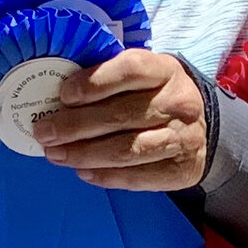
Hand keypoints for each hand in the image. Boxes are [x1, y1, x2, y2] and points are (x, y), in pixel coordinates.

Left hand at [30, 50, 208, 191]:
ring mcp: (183, 139)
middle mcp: (179, 103)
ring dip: (84, 154)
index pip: (129, 71)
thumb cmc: (156, 96)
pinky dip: (105, 176)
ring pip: (126, 150)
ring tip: (56, 155)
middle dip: (74, 126)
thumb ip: (109, 80)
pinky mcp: (181, 170)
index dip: (93, 83)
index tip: (63, 95)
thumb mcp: (144, 76)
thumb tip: (58, 99)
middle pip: (120, 115)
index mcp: (166, 70)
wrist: (203, 127)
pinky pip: (137, 177)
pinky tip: (83, 172)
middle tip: (45, 133)